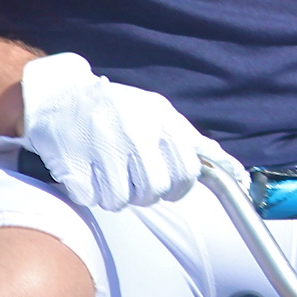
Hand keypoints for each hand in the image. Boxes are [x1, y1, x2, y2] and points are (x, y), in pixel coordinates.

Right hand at [20, 52, 243, 211]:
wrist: (61, 96)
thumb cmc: (118, 109)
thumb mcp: (160, 115)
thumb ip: (195, 144)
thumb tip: (234, 173)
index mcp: (159, 120)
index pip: (186, 172)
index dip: (179, 188)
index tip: (168, 187)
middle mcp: (134, 132)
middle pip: (153, 191)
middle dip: (145, 194)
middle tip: (133, 180)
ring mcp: (101, 146)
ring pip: (120, 200)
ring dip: (115, 195)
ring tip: (108, 172)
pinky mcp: (72, 162)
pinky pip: (90, 199)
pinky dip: (89, 192)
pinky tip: (87, 171)